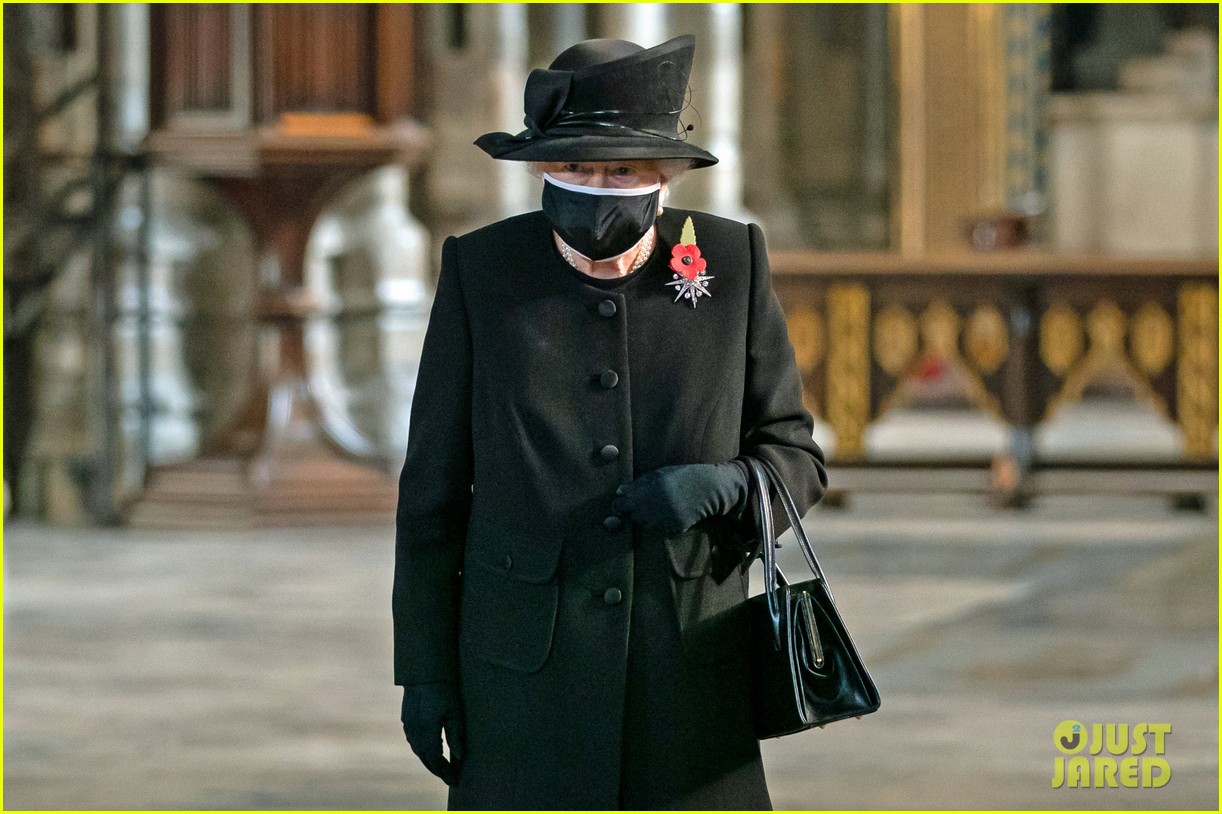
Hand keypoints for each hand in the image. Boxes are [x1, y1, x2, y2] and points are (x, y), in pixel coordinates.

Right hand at [401, 682, 464, 784]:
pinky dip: (423, 750)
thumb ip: (456, 736)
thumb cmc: (444, 689)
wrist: (423, 671)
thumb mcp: (455, 712)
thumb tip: (459, 758)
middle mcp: (414, 730)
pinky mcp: (406, 719)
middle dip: (437, 769)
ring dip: (429, 761)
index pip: (435, 759)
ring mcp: (408, 725)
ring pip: (418, 750)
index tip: (454, 780)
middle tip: (450, 777)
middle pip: (425, 757)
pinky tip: (431, 751)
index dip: (444, 771)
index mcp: (427, 729)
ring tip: (443, 767)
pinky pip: (414, 741)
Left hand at [611, 461, 748, 535]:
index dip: (620, 504)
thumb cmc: (685, 476)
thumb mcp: (661, 473)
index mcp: (653, 488)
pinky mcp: (676, 528)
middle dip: (633, 511)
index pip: (624, 504)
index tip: (620, 503)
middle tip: (642, 504)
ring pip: (645, 524)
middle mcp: (659, 505)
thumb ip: (639, 483)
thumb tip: (619, 491)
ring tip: (657, 508)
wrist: (710, 488)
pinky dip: (659, 524)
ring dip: (646, 518)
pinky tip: (668, 514)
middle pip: (633, 516)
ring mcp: (668, 518)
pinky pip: (659, 530)